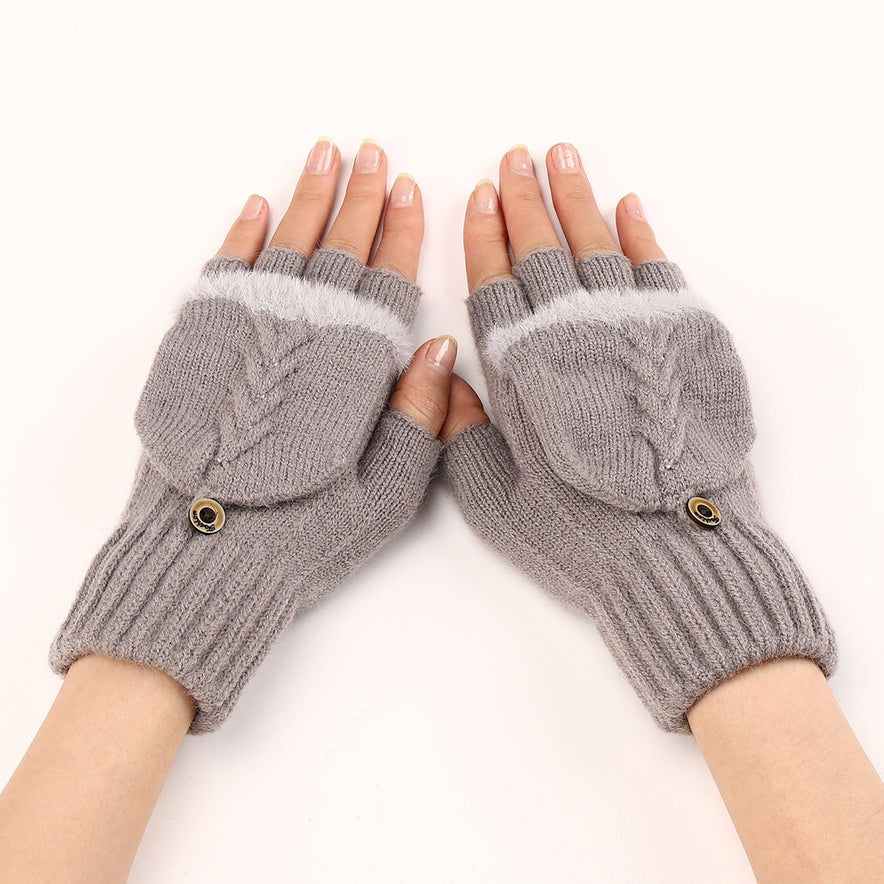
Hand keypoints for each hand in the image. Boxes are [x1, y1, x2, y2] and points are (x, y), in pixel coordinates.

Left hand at [50, 138, 457, 731]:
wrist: (208, 556)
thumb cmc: (305, 533)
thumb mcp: (387, 495)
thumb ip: (419, 416)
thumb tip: (441, 344)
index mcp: (356, 365)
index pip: (388, 279)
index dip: (403, 232)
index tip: (413, 188)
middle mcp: (305, 333)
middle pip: (341, 248)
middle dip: (362, 196)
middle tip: (375, 153)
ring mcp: (250, 331)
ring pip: (288, 244)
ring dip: (310, 196)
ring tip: (328, 154)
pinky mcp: (201, 341)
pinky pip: (228, 269)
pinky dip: (245, 233)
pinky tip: (261, 205)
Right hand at [442, 142, 835, 730]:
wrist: (672, 550)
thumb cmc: (578, 533)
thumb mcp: (494, 500)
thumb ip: (460, 432)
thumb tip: (444, 367)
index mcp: (520, 372)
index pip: (493, 285)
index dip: (482, 237)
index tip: (477, 195)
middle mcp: (570, 336)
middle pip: (540, 250)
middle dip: (523, 199)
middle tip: (514, 158)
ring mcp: (629, 329)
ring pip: (593, 244)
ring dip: (574, 198)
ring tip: (559, 156)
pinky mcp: (681, 336)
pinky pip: (654, 267)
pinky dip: (639, 232)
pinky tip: (626, 204)